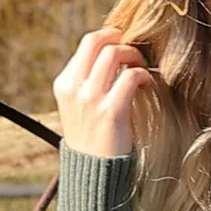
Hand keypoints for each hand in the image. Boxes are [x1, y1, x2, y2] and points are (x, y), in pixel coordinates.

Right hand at [54, 29, 152, 159]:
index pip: (88, 42)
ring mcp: (89, 99)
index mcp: (64, 84)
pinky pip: (131, 76)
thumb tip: (115, 54)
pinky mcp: (109, 112)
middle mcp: (74, 88)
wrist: (93, 174)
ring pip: (114, 53)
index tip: (125, 43)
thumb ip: (89, 81)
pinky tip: (146, 86)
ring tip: (142, 70)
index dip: (111, 36)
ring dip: (135, 56)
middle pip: (99, 41)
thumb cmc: (93, 138)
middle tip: (136, 55)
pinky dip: (143, 76)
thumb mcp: (80, 107)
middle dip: (123, 41)